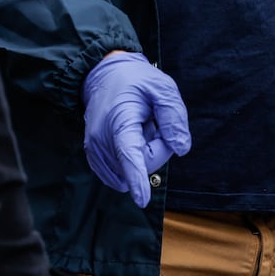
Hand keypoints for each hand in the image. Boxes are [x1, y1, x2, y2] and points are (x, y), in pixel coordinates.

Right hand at [81, 51, 191, 206]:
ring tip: (139, 127)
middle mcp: (101, 139)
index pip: (129, 154)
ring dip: (143, 154)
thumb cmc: (135, 80)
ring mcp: (95, 150)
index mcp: (119, 120)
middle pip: (141, 165)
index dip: (137, 179)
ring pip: (130, 171)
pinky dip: (131, 160)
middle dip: (157, 149)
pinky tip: (130, 138)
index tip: (141, 200)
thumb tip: (181, 149)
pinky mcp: (94, 157)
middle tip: (154, 123)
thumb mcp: (162, 88)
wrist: (103, 75)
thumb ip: (174, 116)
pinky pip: (120, 173)